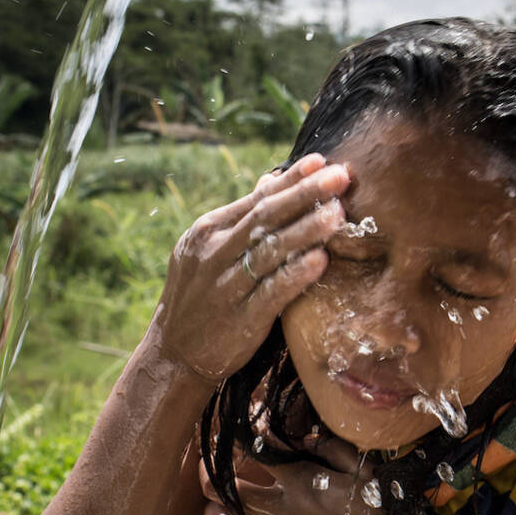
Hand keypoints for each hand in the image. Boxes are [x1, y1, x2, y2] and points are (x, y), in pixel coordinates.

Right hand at [149, 154, 348, 383]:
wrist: (173, 352)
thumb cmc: (201, 296)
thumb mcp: (209, 251)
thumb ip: (242, 218)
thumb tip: (272, 179)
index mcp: (207, 231)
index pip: (256, 199)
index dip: (291, 180)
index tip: (323, 162)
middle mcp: (213, 254)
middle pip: (265, 217)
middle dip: (305, 194)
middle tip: (341, 176)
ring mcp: (225, 286)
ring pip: (270, 251)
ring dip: (306, 230)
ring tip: (337, 214)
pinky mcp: (239, 319)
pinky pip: (272, 291)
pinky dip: (296, 275)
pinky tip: (321, 260)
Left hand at [200, 436, 463, 514]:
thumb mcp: (369, 474)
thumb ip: (335, 448)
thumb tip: (304, 433)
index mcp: (300, 481)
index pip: (255, 450)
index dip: (236, 436)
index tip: (228, 430)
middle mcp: (279, 511)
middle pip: (225, 488)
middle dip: (208, 475)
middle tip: (204, 469)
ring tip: (214, 514)